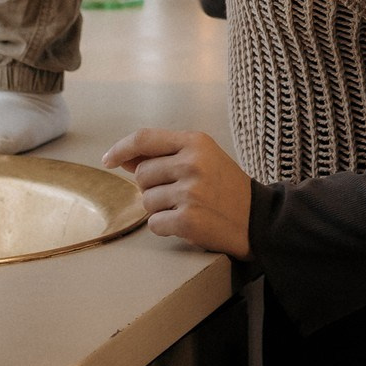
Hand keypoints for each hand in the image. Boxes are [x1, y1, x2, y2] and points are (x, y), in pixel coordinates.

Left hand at [103, 128, 251, 257]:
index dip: (121, 149)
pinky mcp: (188, 219)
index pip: (144, 138)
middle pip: (141, 175)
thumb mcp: (202, 158)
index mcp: (195, 141)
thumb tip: (125, 158)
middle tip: (178, 193)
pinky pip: (155, 223)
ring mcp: (190, 192)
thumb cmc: (226, 186)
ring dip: (160, 209)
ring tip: (186, 207)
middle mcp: (192, 163)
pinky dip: (166, 226)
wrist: (257, 218)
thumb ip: (165, 155)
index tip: (108, 160)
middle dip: (152, 187)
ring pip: (146, 201)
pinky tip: (187, 223)